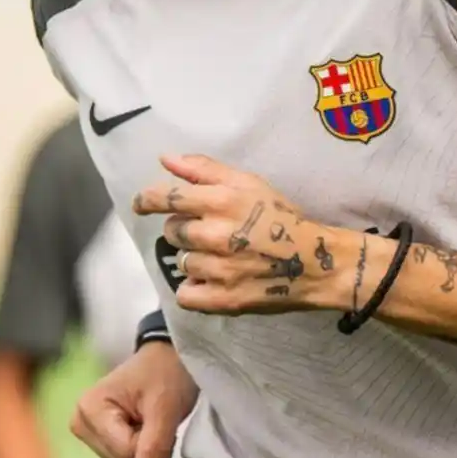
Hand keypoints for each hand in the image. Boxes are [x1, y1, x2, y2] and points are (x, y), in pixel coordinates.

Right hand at [70, 344, 196, 457]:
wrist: (170, 356)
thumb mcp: (166, 407)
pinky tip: (147, 427)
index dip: (151, 444)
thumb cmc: (167, 373)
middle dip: (147, 449)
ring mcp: (88, 431)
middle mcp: (81, 422)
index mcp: (89, 410)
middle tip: (159, 420)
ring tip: (154, 421)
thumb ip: (155, 447)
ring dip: (146, 450)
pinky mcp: (99, 437)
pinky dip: (142, 450)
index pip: (123, 453)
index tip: (162, 418)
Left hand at [133, 154, 350, 315]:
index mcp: (221, 201)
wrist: (315, 262)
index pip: (167, 198)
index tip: (141, 204)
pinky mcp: (223, 299)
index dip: (148, 201)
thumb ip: (204, 170)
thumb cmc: (280, 216)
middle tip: (211, 232)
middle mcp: (216, 234)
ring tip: (222, 257)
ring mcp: (219, 269)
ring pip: (182, 261)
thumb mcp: (248, 183)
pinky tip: (215, 279)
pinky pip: (185, 294)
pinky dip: (196, 288)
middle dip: (185, 230)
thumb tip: (164, 158)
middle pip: (172, 231)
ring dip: (195, 259)